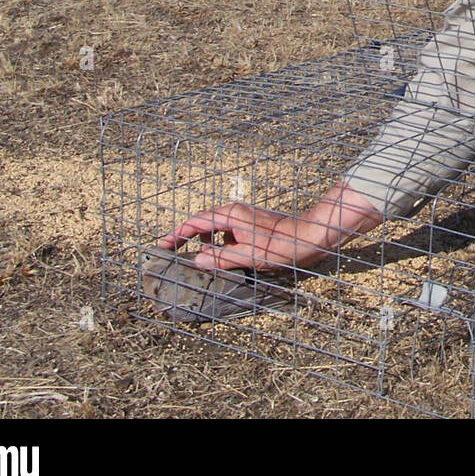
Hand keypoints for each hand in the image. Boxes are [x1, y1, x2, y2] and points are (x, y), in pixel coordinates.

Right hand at [156, 184, 382, 271]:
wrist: (313, 235)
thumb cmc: (283, 245)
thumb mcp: (249, 256)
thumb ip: (221, 258)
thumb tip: (197, 260)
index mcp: (231, 216)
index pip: (194, 223)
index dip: (176, 235)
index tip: (161, 246)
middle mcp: (236, 213)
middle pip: (203, 224)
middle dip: (186, 238)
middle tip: (172, 254)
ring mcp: (245, 220)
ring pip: (217, 230)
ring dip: (204, 243)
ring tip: (196, 262)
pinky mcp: (254, 227)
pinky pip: (230, 236)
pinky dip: (220, 246)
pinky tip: (223, 261)